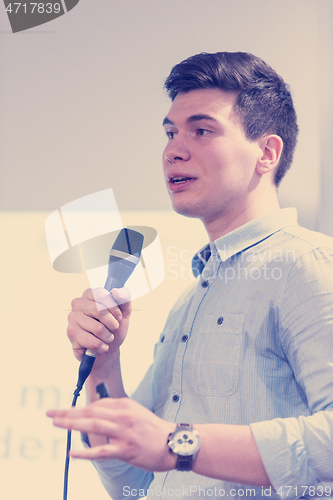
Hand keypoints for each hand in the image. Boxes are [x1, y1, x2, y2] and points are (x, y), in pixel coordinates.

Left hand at [47, 398, 175, 471]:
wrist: (173, 443)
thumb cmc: (153, 429)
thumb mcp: (135, 412)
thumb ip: (117, 411)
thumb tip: (96, 410)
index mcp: (124, 405)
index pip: (96, 404)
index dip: (78, 408)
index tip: (64, 411)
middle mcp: (123, 415)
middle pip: (90, 411)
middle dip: (68, 412)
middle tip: (51, 413)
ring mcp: (124, 432)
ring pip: (93, 425)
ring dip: (72, 423)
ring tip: (56, 424)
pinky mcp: (126, 449)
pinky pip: (102, 450)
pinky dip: (85, 451)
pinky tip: (72, 451)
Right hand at [67, 287, 130, 372]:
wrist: (108, 350)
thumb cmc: (113, 328)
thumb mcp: (124, 312)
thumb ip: (124, 298)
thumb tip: (116, 291)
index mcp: (90, 294)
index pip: (103, 295)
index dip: (115, 309)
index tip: (118, 317)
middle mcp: (78, 303)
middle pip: (100, 311)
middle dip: (113, 325)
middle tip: (113, 329)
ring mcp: (72, 318)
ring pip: (98, 328)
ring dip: (108, 337)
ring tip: (106, 338)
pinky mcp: (71, 333)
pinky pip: (93, 342)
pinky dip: (102, 347)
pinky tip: (100, 346)